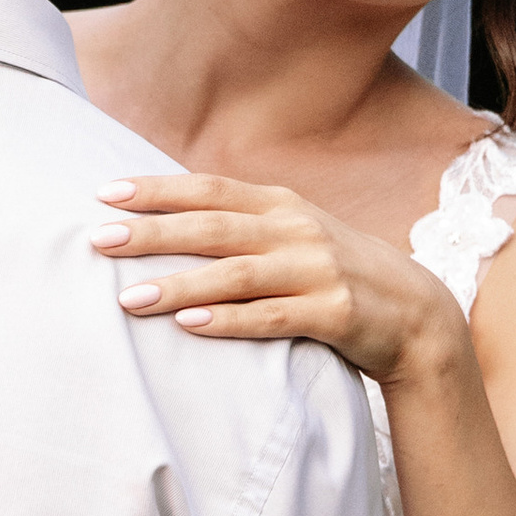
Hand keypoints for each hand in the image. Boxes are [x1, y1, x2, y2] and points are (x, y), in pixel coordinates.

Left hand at [93, 173, 459, 388]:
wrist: (417, 314)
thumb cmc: (336, 275)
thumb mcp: (294, 237)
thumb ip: (241, 226)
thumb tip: (167, 222)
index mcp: (281, 206)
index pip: (209, 190)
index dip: (156, 190)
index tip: (104, 193)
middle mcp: (297, 231)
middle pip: (213, 226)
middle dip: (152, 232)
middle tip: (98, 239)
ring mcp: (318, 271)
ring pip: (237, 274)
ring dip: (180, 284)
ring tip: (130, 297)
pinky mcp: (336, 314)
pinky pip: (272, 317)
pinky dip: (229, 320)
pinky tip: (191, 325)